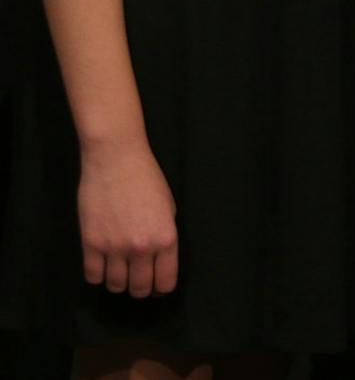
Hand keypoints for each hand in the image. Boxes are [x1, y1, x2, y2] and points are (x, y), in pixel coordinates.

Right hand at [76, 138, 177, 297]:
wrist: (116, 161)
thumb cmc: (147, 180)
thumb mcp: (169, 208)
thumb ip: (164, 236)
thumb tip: (159, 260)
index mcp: (166, 239)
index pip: (165, 281)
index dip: (162, 289)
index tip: (158, 288)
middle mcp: (141, 248)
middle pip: (139, 288)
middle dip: (141, 289)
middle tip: (138, 282)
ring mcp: (114, 247)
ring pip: (115, 285)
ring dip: (119, 283)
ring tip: (120, 273)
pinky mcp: (90, 243)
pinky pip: (92, 276)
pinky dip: (98, 276)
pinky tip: (102, 266)